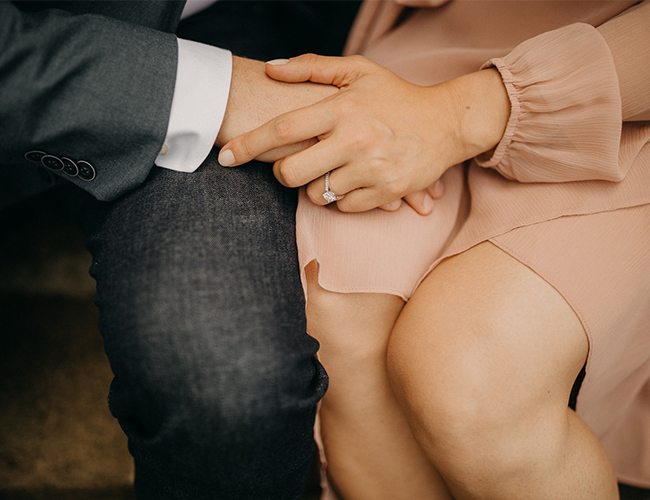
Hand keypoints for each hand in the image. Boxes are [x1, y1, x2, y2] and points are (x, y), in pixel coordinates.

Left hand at [219, 54, 509, 211]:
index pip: (282, 130)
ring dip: (315, 185)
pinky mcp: (385, 192)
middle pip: (292, 173)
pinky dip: (340, 198)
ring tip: (333, 167)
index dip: (247, 145)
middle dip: (282, 174)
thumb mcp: (359, 71)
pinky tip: (354, 178)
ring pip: (316, 195)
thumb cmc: (397, 96)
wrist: (448, 123)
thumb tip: (270, 69)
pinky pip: (342, 208)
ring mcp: (371, 170)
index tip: (224, 157)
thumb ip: (311, 69)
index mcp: (342, 108)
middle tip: (292, 165)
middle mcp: (355, 140)